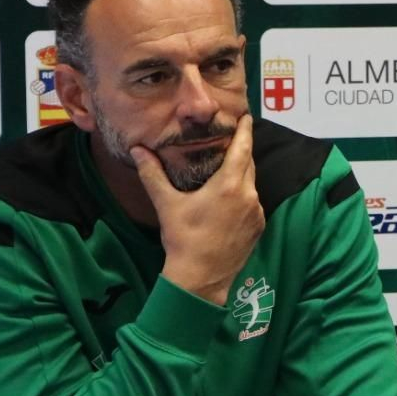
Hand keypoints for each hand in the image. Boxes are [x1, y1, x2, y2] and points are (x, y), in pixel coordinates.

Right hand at [133, 114, 263, 306]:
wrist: (202, 278)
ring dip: (242, 173)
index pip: (243, 148)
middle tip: (235, 137)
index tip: (247, 117)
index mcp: (229, 185)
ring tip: (229, 165)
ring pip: (252, 183)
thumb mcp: (166, 203)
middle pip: (248, 164)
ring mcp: (256, 212)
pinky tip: (230, 197)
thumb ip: (153, 174)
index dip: (245, 131)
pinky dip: (244, 194)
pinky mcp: (258, 227)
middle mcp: (248, 195)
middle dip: (242, 150)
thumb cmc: (183, 240)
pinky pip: (253, 202)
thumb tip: (138, 150)